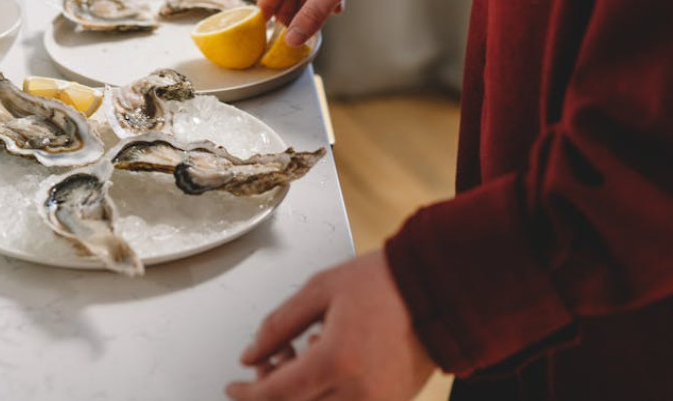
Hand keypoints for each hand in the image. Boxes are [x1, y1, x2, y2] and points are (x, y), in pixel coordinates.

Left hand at [226, 251, 435, 400]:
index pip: (275, 395)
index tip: (234, 387)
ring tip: (300, 357)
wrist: (437, 289)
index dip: (246, 394)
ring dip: (299, 394)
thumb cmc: (385, 283)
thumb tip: (251, 355)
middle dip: (271, 392)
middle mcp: (359, 391)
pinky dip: (325, 394)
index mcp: (337, 361)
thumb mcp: (319, 290)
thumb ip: (278, 325)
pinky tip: (326, 362)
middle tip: (267, 364)